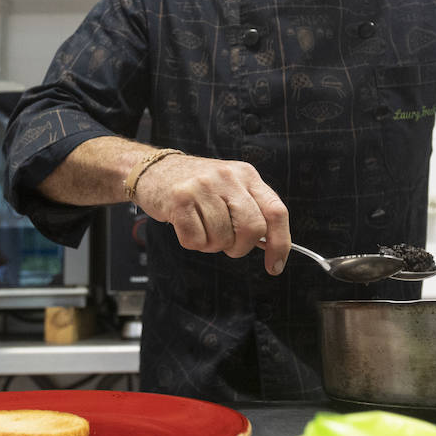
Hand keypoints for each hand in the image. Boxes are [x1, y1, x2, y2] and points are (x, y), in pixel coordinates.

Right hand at [134, 153, 290, 274]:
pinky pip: (196, 240)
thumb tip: (270, 245)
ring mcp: (203, 187)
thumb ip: (252, 210)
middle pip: (252, 228)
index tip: (275, 266)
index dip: (280, 243)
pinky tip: (187, 225)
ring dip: (212, 244)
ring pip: (222, 238)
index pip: (276, 211)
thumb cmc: (196, 187)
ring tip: (201, 226)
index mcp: (247, 175)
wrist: (155, 170)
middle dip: (240, 247)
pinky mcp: (180, 200)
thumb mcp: (230, 188)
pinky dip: (193, 243)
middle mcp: (228, 177)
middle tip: (227, 244)